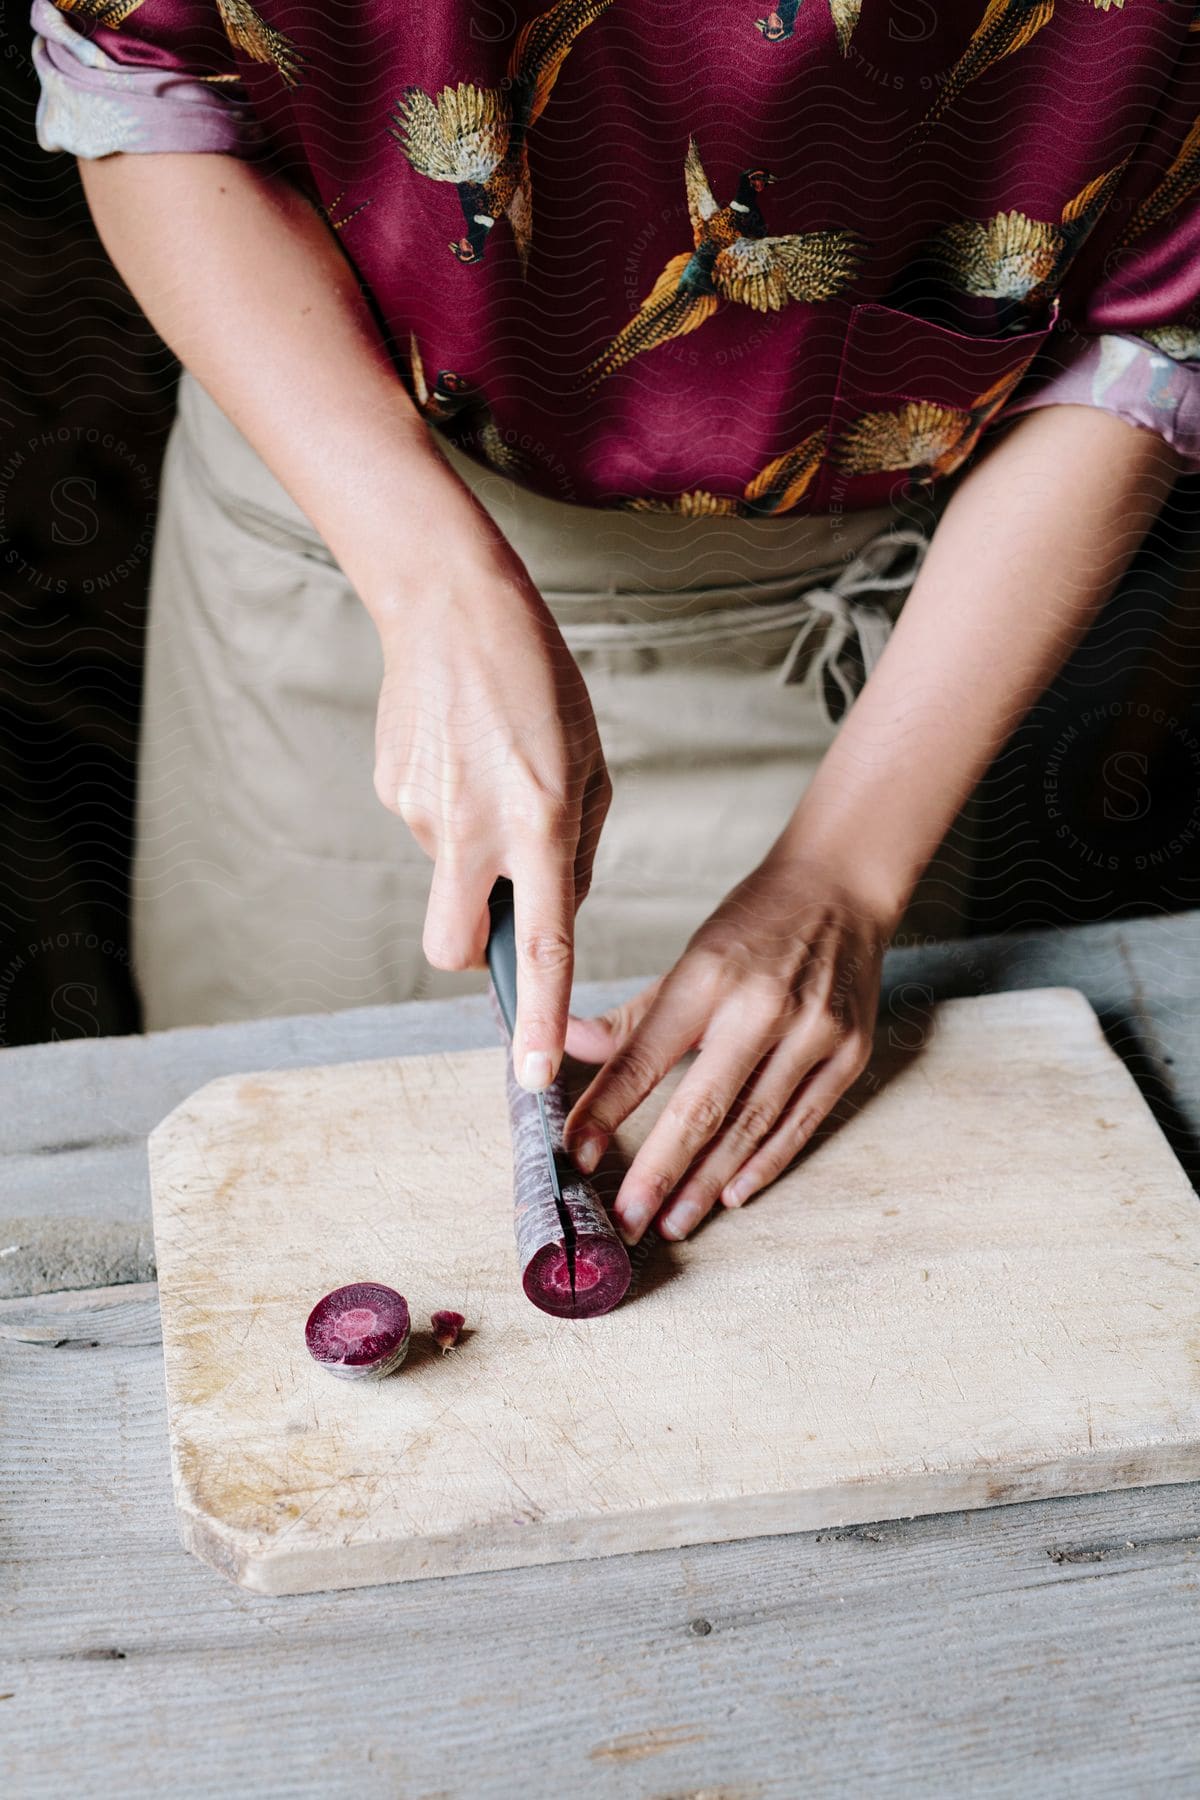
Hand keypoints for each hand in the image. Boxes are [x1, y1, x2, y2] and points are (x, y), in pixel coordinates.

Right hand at [372, 491, 610, 1089]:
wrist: (451, 607)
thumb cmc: (540, 683)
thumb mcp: (591, 766)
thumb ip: (575, 850)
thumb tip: (553, 910)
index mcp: (541, 825)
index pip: (545, 946)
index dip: (541, 1019)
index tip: (536, 1076)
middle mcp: (476, 831)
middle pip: (456, 949)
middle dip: (477, 953)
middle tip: (502, 908)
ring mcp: (422, 815)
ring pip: (446, 879)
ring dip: (471, 857)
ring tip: (489, 778)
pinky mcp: (390, 793)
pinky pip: (427, 830)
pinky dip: (448, 811)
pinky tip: (460, 756)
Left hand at [562, 850, 888, 1241]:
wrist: (843, 886)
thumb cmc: (756, 922)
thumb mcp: (689, 956)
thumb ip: (633, 1015)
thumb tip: (569, 1046)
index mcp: (708, 976)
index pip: (643, 1057)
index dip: (606, 1111)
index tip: (575, 1154)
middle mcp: (761, 1007)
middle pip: (699, 1107)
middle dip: (656, 1172)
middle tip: (624, 1221)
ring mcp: (812, 1033)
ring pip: (750, 1125)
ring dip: (706, 1182)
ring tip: (669, 1221)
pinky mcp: (849, 1053)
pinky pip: (801, 1123)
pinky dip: (764, 1164)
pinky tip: (731, 1196)